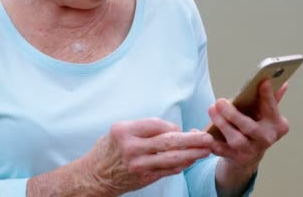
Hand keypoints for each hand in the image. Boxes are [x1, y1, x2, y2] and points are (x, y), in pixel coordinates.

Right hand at [83, 118, 212, 195]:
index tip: (180, 128)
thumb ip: (144, 128)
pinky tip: (191, 160)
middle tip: (207, 137)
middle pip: (168, 141)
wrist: (95, 175)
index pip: (157, 125)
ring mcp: (139, 164)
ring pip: (172, 158)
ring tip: (206, 150)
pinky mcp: (144, 177)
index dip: (172, 126)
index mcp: (125, 131)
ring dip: (192, 154)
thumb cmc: (110, 149)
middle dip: (191, 139)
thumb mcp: (120, 130)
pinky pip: (168, 170)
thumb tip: (175, 129)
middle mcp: (132, 147)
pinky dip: (181, 164)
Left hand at [208, 80, 289, 171]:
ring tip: (211, 110)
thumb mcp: (265, 112)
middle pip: (250, 128)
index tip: (262, 82)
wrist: (249, 153)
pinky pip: (221, 150)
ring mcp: (251, 150)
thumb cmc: (256, 125)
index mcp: (277, 125)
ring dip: (222, 125)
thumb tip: (281, 82)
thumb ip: (271, 98)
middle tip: (219, 101)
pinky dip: (210, 141)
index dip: (268, 96)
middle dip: (233, 115)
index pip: (272, 108)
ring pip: (236, 140)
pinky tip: (201, 132)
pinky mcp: (236, 158)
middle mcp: (266, 139)